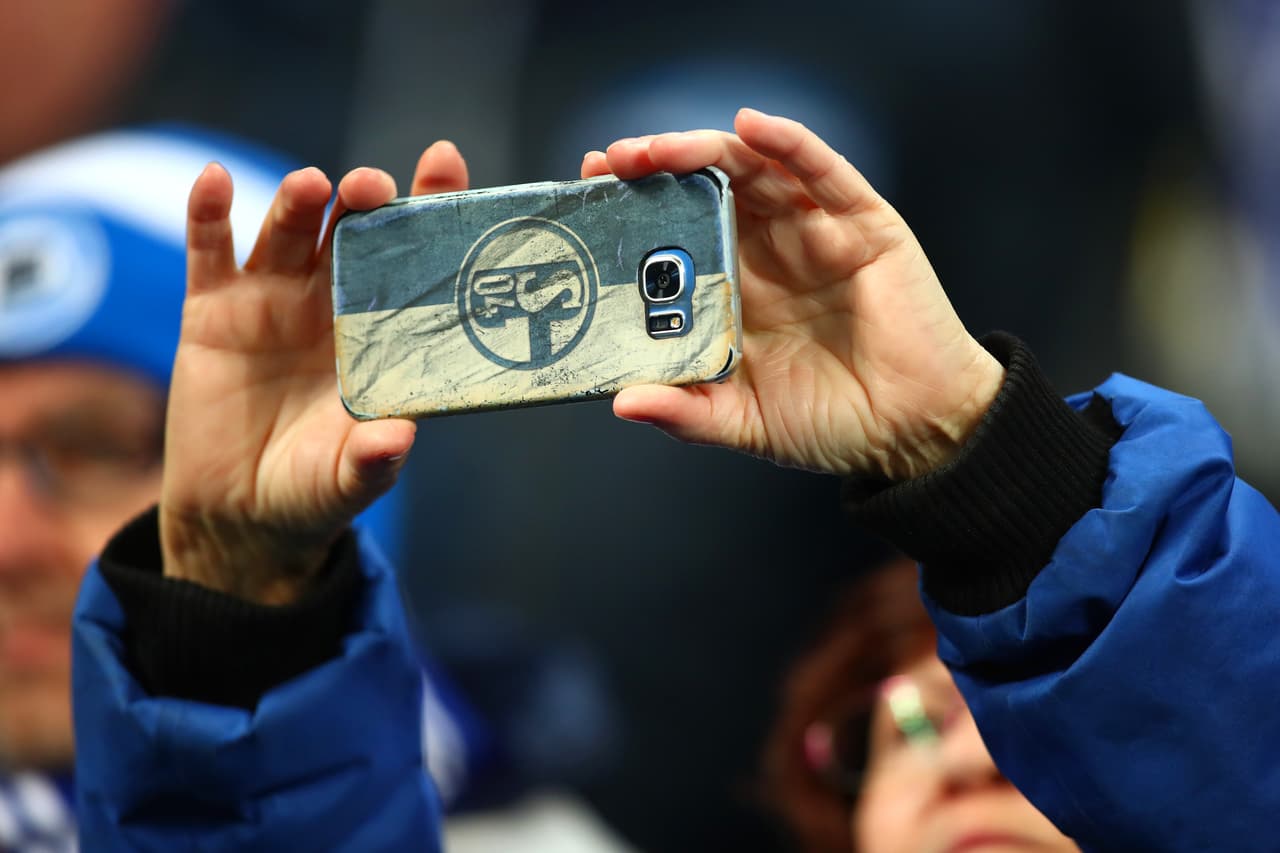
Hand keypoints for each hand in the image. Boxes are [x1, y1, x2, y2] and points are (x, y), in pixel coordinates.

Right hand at [160, 142, 469, 603]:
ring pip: (287, 232)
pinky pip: (210, 252)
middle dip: (364, 202)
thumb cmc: (315, 490)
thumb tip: (398, 439)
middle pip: (352, 231)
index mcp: (382, 331)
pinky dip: (208, 214)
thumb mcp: (348, 480)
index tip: (443, 160)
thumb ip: (374, 460)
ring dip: (297, 202)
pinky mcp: (213, 311)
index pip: (413, 258)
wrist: (240, 514)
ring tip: (310, 186)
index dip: (430, 206)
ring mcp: (272, 300)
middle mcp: (333, 302)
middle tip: (371, 187)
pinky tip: (214, 180)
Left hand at [582, 109, 1004, 480]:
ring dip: (704, 150)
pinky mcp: (863, 226)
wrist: (913, 433)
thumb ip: (687, 411)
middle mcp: (770, 251)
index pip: (677, 230)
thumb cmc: (832, 423)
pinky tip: (753, 127)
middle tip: (610, 164)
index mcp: (737, 288)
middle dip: (656, 168)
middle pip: (706, 188)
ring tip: (659, 149)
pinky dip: (788, 144)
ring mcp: (815, 233)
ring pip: (754, 170)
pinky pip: (823, 173)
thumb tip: (622, 402)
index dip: (636, 208)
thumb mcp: (743, 421)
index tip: (588, 196)